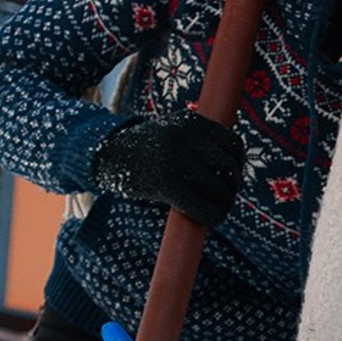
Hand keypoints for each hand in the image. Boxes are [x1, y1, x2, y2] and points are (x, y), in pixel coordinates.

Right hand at [91, 112, 243, 224]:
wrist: (104, 155)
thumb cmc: (143, 149)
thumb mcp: (172, 132)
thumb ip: (199, 141)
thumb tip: (234, 163)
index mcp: (190, 120)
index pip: (232, 144)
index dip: (237, 164)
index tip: (230, 177)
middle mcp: (185, 135)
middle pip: (228, 166)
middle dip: (232, 185)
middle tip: (225, 196)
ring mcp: (174, 157)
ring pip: (218, 186)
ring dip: (224, 203)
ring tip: (216, 209)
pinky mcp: (165, 181)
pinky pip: (201, 205)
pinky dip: (212, 215)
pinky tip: (210, 220)